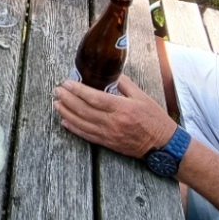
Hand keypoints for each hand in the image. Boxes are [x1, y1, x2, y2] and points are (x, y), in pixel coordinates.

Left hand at [54, 75, 176, 158]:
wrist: (162, 145)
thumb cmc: (154, 119)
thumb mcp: (142, 96)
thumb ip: (125, 84)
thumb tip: (111, 74)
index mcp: (122, 108)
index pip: (95, 98)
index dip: (78, 90)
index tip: (67, 83)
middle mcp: (113, 122)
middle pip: (84, 110)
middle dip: (68, 100)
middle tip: (57, 91)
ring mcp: (109, 134)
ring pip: (82, 123)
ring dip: (67, 113)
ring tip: (57, 104)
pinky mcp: (108, 143)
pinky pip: (87, 135)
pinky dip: (74, 128)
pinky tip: (65, 122)